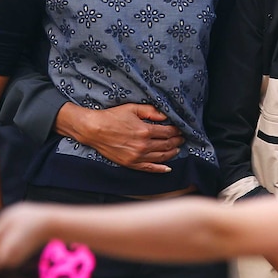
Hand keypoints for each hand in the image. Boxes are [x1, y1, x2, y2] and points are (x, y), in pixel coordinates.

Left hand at [0, 203, 52, 276]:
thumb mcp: (6, 220)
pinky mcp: (17, 259)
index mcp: (2, 249)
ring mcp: (13, 260)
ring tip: (4, 229)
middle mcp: (7, 258)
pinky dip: (1, 247)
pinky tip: (10, 233)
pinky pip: (2, 255)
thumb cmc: (27, 217)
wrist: (49, 223)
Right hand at [56, 102, 183, 172]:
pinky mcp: (131, 164)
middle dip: (177, 141)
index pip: (168, 132)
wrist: (94, 130)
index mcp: (145, 131)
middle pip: (167, 145)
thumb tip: (166, 116)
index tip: (180, 129)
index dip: (176, 130)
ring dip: (172, 153)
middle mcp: (143, 146)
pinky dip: (160, 169)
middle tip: (182, 138)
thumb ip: (151, 111)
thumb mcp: (132, 108)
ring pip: (161, 157)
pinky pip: (149, 168)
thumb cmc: (112, 117)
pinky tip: (168, 167)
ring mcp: (137, 157)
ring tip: (177, 148)